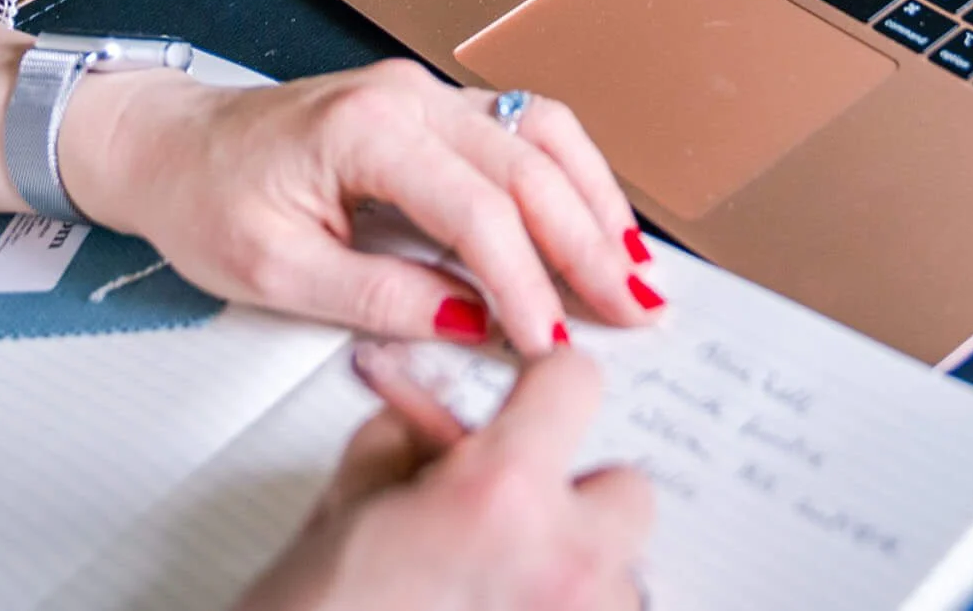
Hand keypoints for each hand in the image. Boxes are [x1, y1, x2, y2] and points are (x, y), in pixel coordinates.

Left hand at [59, 58, 662, 352]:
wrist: (167, 142)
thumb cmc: (204, 199)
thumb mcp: (274, 271)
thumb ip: (380, 296)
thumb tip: (472, 325)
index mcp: (365, 128)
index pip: (475, 207)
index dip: (523, 280)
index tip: (551, 341)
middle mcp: (409, 95)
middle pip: (529, 167)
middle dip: (590, 245)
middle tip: (639, 312)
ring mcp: (427, 92)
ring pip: (543, 135)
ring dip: (598, 203)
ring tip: (639, 270)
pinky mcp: (435, 106)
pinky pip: (524, 129)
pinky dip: (571, 177)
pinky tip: (599, 222)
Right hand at [235, 348, 652, 610]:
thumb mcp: (345, 508)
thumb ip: (410, 441)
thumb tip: (439, 425)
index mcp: (501, 496)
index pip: (576, 383)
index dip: (546, 387)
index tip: (531, 399)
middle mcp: (562, 562)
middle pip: (627, 491)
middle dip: (572, 496)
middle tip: (508, 518)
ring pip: (621, 575)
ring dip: (573, 570)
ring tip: (498, 589)